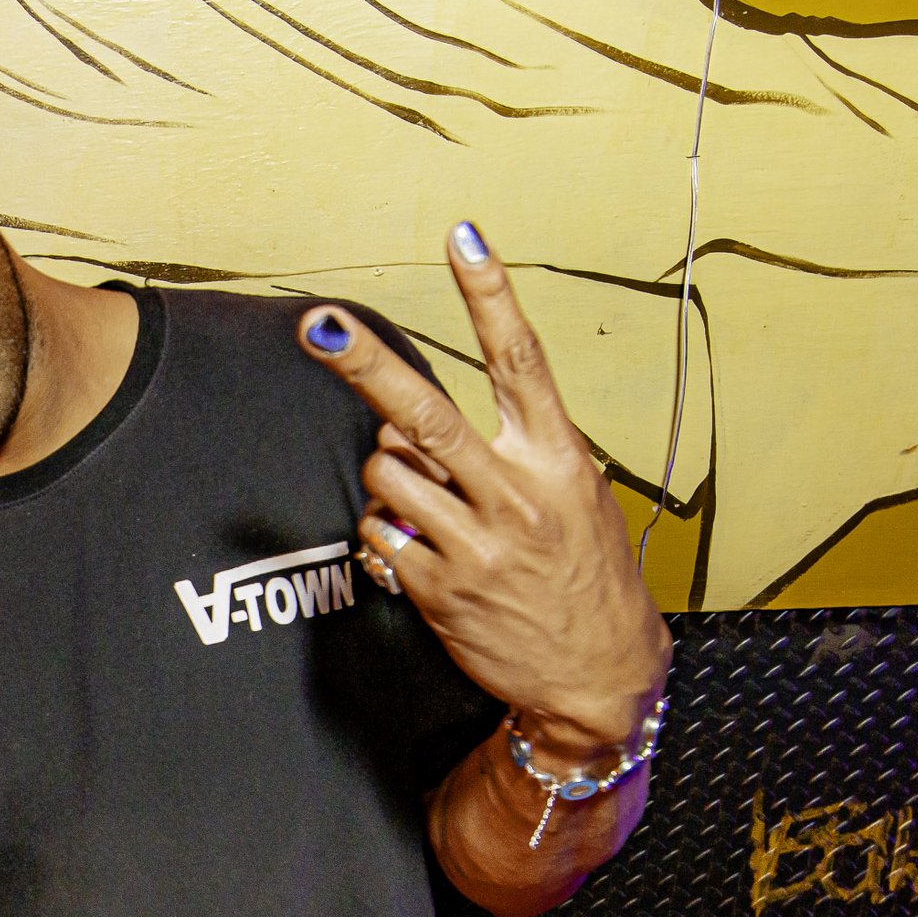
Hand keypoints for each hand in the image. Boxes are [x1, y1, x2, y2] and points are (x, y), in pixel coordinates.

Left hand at [300, 223, 670, 761]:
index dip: (489, 295)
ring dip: (388, 478)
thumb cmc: (585, 577)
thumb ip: (505, 452)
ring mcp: (475, 546)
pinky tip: (420, 550)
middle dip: (364, 366)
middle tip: (318, 327)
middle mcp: (515, 496)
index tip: (462, 237)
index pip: (521, 360)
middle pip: (426, 414)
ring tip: (427, 503)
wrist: (599, 679)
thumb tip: (411, 426)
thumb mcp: (575, 499)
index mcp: (557, 460)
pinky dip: (385, 533)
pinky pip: (379, 534)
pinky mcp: (441, 591)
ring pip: (386, 475)